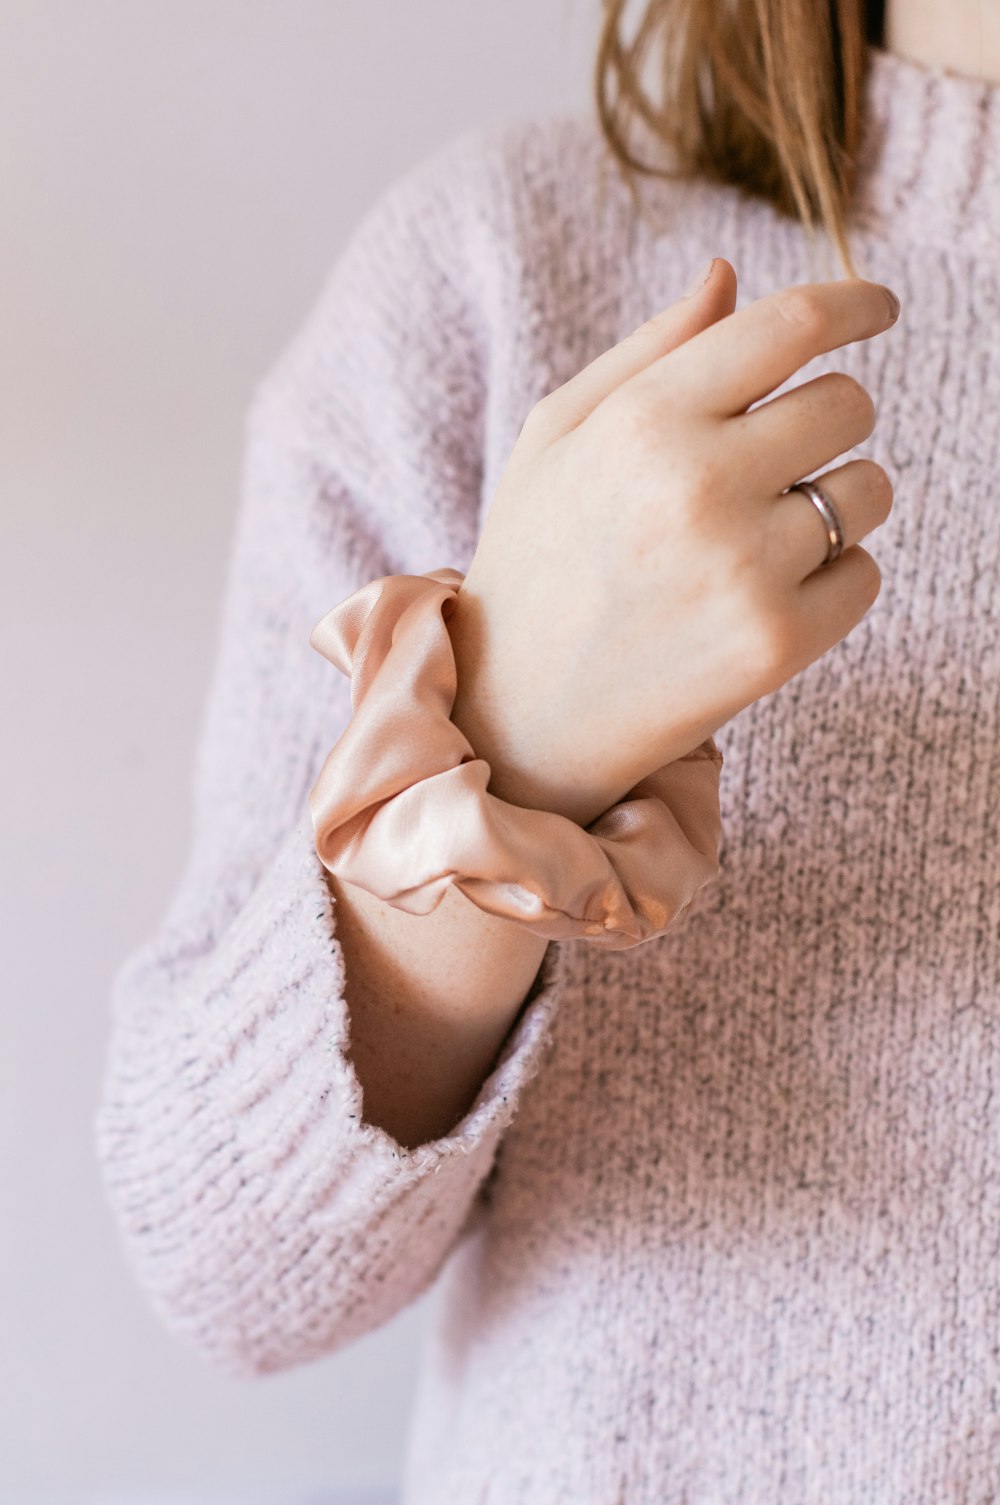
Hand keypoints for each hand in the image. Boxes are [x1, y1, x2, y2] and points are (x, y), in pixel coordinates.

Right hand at [449, 259, 897, 823]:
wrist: (518, 717)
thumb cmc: (537, 562)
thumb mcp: (555, 439)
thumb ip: (648, 351)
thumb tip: (731, 272)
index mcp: (644, 421)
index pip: (791, 326)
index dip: (854, 303)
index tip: (877, 308)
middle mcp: (700, 487)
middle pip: (847, 405)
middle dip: (823, 423)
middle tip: (767, 467)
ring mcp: (745, 569)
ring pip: (869, 491)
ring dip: (831, 504)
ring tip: (750, 544)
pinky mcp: (777, 644)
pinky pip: (865, 575)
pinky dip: (829, 582)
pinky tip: (755, 600)